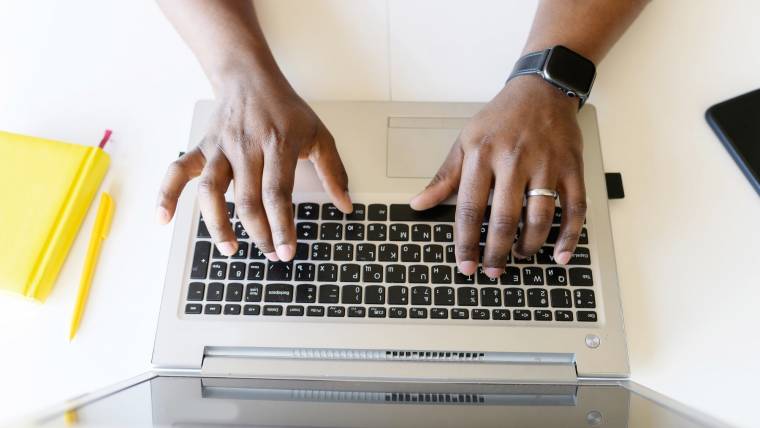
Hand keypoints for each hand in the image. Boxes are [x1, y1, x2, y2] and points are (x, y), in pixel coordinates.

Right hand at [156, 76, 351, 260]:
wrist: (250, 77)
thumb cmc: (285, 109)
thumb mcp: (319, 134)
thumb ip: (334, 171)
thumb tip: (346, 205)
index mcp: (278, 143)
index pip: (278, 194)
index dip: (282, 226)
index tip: (287, 251)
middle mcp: (246, 146)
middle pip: (247, 199)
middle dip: (260, 233)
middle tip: (271, 254)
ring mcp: (221, 147)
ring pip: (212, 191)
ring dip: (218, 224)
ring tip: (230, 249)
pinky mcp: (202, 147)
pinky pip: (178, 171)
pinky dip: (167, 193)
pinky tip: (162, 218)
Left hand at [410, 76, 586, 277]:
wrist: (542, 89)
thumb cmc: (501, 118)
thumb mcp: (465, 141)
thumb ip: (445, 177)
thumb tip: (418, 204)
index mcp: (483, 155)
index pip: (470, 208)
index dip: (466, 242)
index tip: (465, 265)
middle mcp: (514, 159)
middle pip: (505, 218)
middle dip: (497, 252)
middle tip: (492, 271)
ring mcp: (546, 164)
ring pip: (539, 217)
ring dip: (529, 245)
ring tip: (519, 256)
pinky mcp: (572, 167)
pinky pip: (574, 208)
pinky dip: (568, 236)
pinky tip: (558, 254)